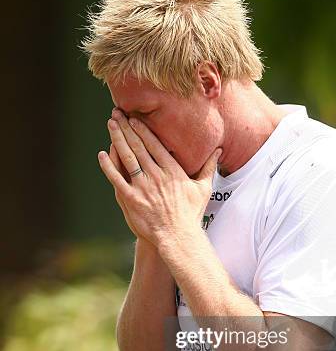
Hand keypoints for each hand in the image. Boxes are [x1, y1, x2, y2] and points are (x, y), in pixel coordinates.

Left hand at [98, 110, 220, 246]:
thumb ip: (209, 167)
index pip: (155, 145)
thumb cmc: (191, 214)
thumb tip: (219, 150)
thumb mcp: (204, 188)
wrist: (178, 237)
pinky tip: (102, 155)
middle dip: (127, 128)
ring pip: (127, 158)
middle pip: (139, 147)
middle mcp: (157, 176)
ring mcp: (143, 187)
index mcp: (173, 171)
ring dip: (118, 139)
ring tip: (111, 125)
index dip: (143, 130)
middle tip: (117, 114)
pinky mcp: (132, 199)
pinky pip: (117, 179)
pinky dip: (109, 166)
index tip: (134, 118)